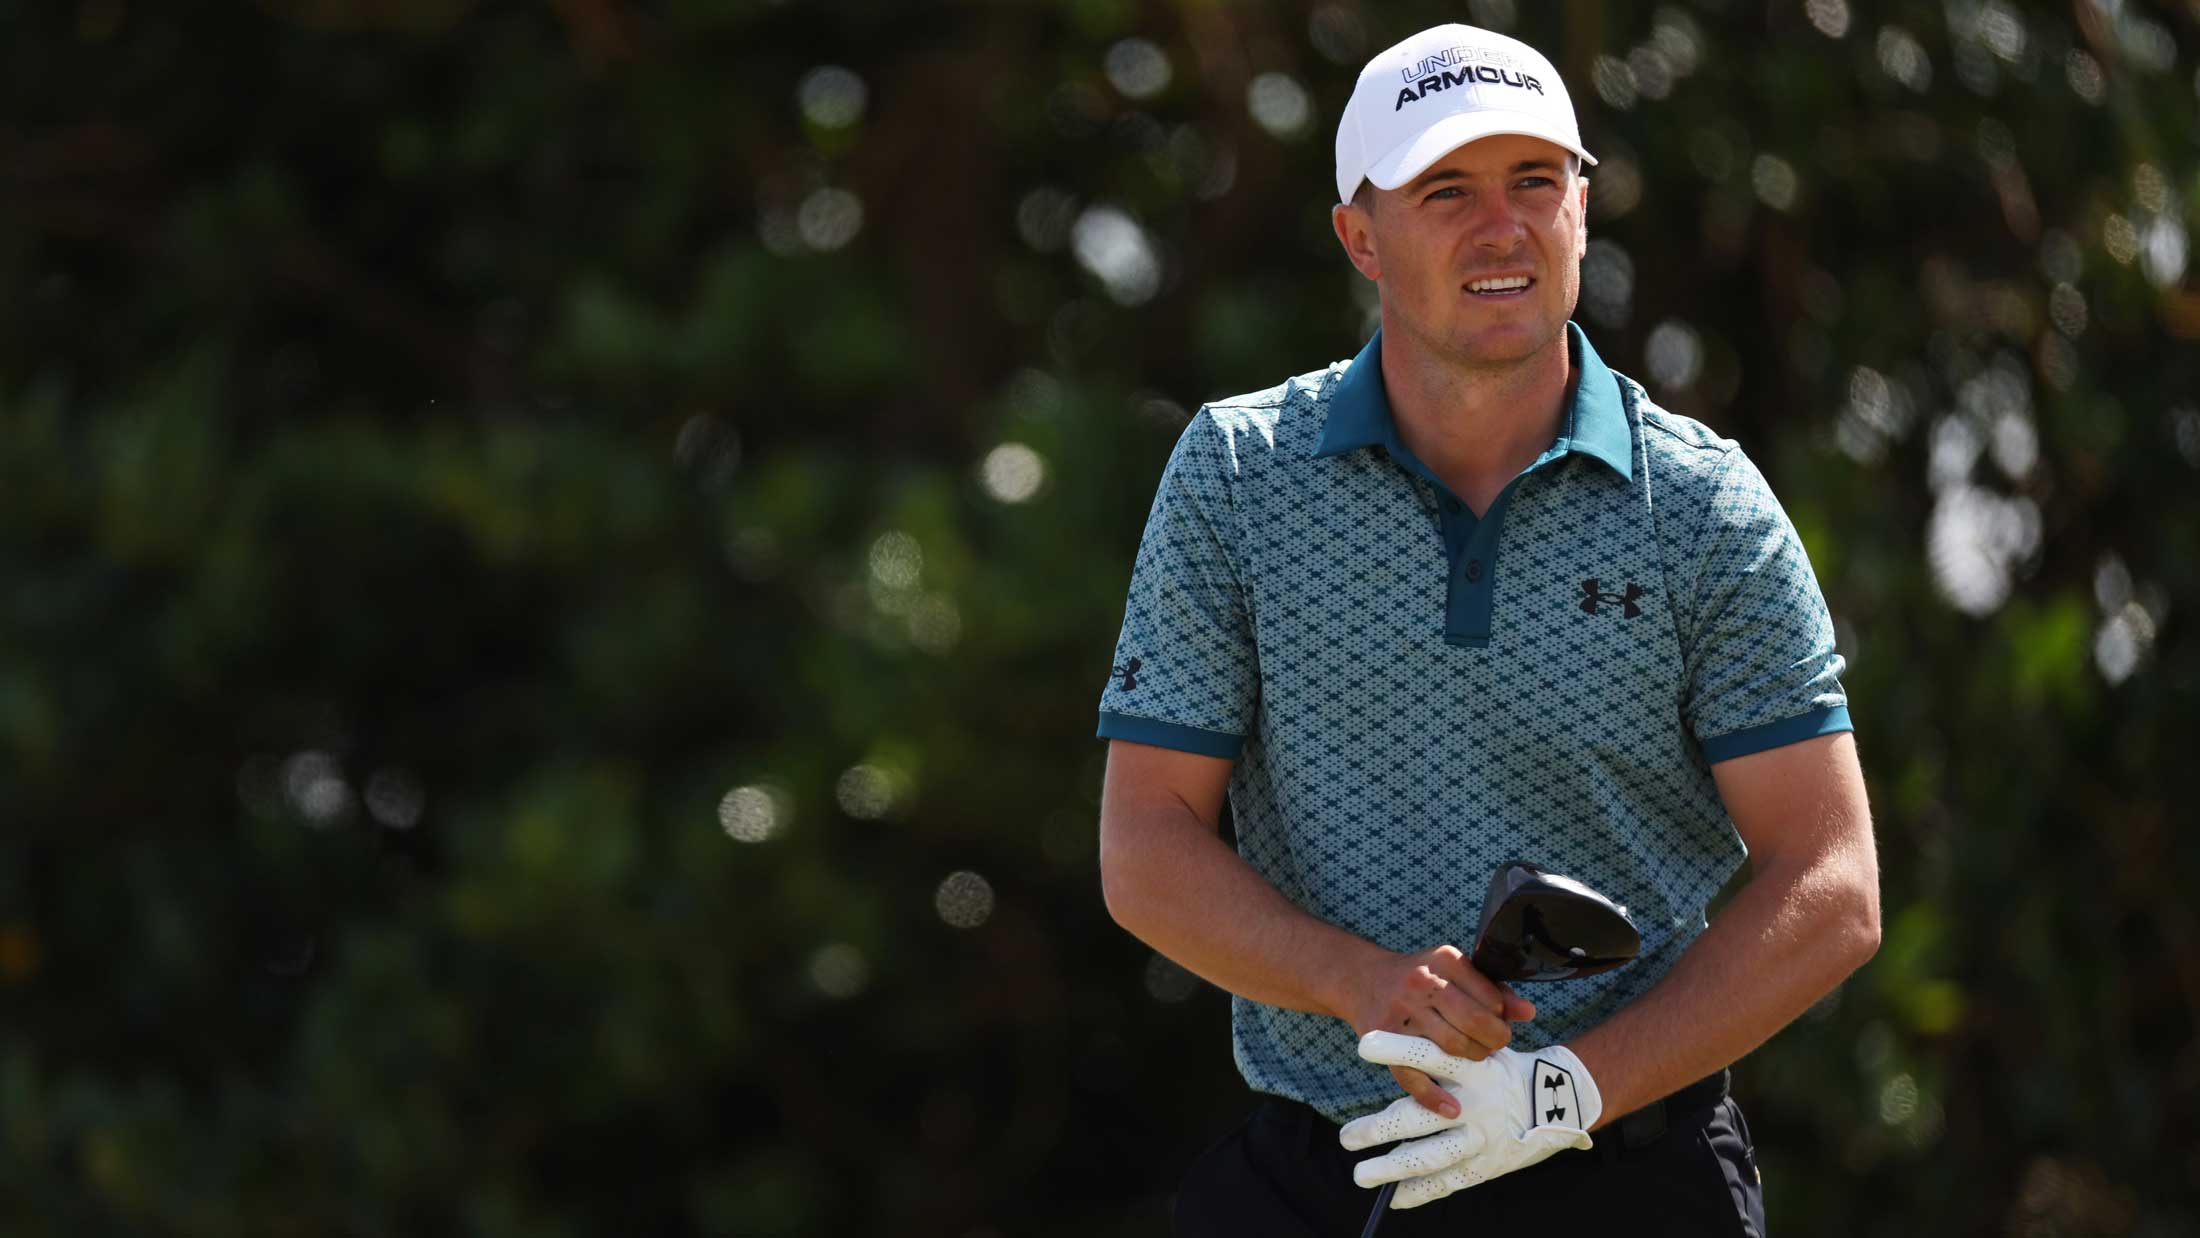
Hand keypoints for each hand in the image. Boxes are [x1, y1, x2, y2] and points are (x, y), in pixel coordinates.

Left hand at [1339, 1031, 1602, 1208]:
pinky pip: (1451, 1181)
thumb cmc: (1505, 1069)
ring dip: (1393, 1169)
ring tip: (1362, 1175)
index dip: (1400, 1050)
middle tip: (1346, 1137)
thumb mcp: (1483, 1049)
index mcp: (1474, 1068)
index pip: (1431, 1056)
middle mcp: (1476, 1104)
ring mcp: (1482, 1139)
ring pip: (1431, 1156)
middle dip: (1380, 1129)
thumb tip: (1383, 1037)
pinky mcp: (1488, 1164)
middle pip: (1420, 1118)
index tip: (1365, 1043)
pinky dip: (1423, 1191)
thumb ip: (1440, 1050)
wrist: (1561, 1099)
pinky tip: (1396, 1198)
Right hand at [1340, 944, 1535, 1119]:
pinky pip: (1413, 1074)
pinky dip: (1434, 1097)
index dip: (1501, 1017)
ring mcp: (1402, 1012)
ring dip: (1471, 1059)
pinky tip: (1452, 1108)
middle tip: (1492, 1046)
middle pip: (1474, 1022)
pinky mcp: (1385, 1039)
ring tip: (1472, 1056)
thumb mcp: (1456, 971)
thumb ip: (1494, 989)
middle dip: (1493, 1041)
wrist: (1363, 979)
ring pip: (1451, 1047)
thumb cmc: (1422, 977)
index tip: (1495, 1022)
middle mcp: (1422, 983)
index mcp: (1446, 960)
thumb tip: (1528, 1013)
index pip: (1491, 999)